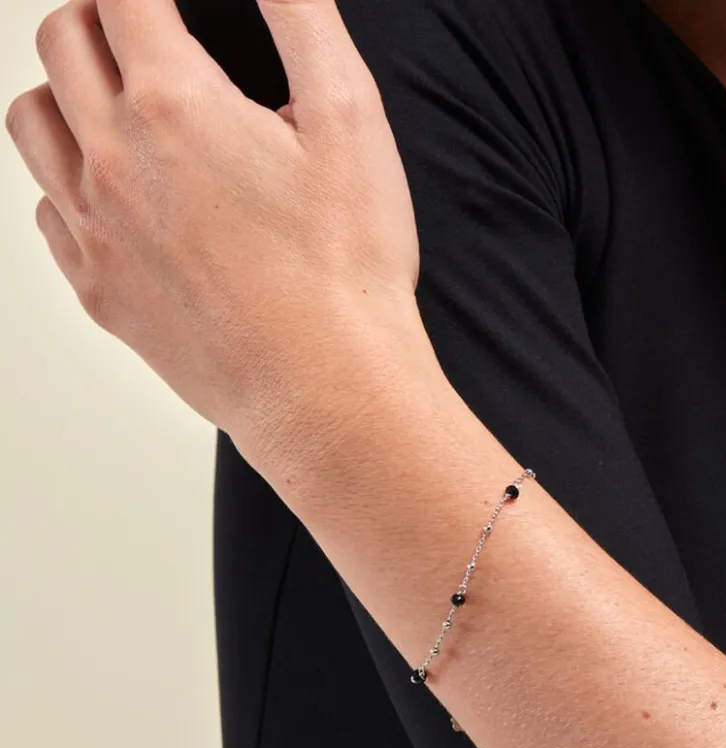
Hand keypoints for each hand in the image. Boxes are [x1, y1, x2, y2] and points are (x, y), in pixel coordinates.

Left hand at [5, 0, 431, 451]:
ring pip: (34, 123)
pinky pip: (48, 211)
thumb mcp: (352, 121)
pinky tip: (120, 195)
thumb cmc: (346, 272)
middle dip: (101, 19)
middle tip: (144, 32)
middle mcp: (114, 160)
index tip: (165, 0)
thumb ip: (303, 19)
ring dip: (67, 93)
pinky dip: (70, 182)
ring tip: (119, 107)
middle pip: (63, 42)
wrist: (326, 390)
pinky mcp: (100, 292)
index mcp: (174, 106)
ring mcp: (97, 232)